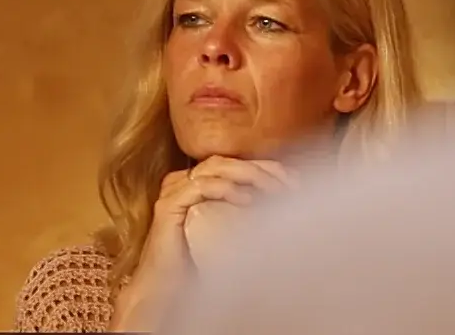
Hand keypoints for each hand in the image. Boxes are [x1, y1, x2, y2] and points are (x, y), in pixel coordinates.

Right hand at [128, 154, 293, 315]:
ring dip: (249, 174)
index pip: (233, 164)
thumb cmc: (193, 268)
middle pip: (226, 161)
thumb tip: (281, 211)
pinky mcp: (167, 207)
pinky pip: (199, 186)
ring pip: (214, 168)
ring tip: (273, 188)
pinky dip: (226, 188)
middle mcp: (181, 183)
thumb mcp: (224, 237)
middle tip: (289, 182)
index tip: (292, 181)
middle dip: (262, 168)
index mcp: (193, 186)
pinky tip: (247, 199)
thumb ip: (241, 219)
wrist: (162, 293)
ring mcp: (173, 193)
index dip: (265, 167)